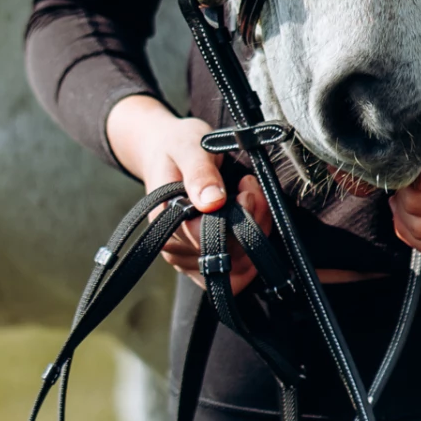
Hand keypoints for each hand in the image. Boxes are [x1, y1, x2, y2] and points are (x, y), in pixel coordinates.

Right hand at [104, 94, 269, 293]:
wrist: (165, 150)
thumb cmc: (176, 146)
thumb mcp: (189, 147)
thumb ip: (200, 173)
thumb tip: (212, 202)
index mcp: (165, 220)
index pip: (211, 237)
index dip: (238, 215)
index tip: (246, 186)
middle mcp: (174, 246)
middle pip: (228, 256)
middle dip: (252, 222)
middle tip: (251, 188)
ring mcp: (187, 259)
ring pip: (237, 268)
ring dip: (255, 233)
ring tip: (250, 199)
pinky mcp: (201, 263)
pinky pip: (235, 273)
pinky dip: (251, 248)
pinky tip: (250, 219)